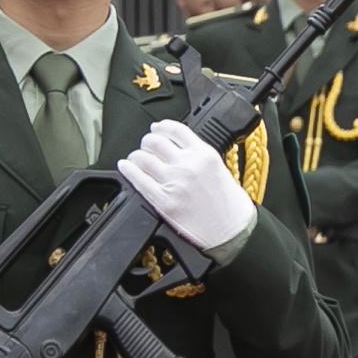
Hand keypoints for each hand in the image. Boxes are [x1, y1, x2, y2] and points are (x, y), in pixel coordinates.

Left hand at [117, 120, 251, 256]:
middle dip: (147, 142)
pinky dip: (128, 169)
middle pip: (155, 141)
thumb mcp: (218, 168)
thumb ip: (197, 155)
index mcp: (204, 154)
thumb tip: (176, 147)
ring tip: (136, 159)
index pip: (175, 129)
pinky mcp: (163, 201)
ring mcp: (174, 182)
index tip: (157, 128)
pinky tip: (126, 166)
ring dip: (136, 156)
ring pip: (142, 158)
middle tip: (147, 147)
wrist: (231, 230)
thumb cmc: (228, 204)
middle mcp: (187, 164)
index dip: (161, 127)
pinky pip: (137, 179)